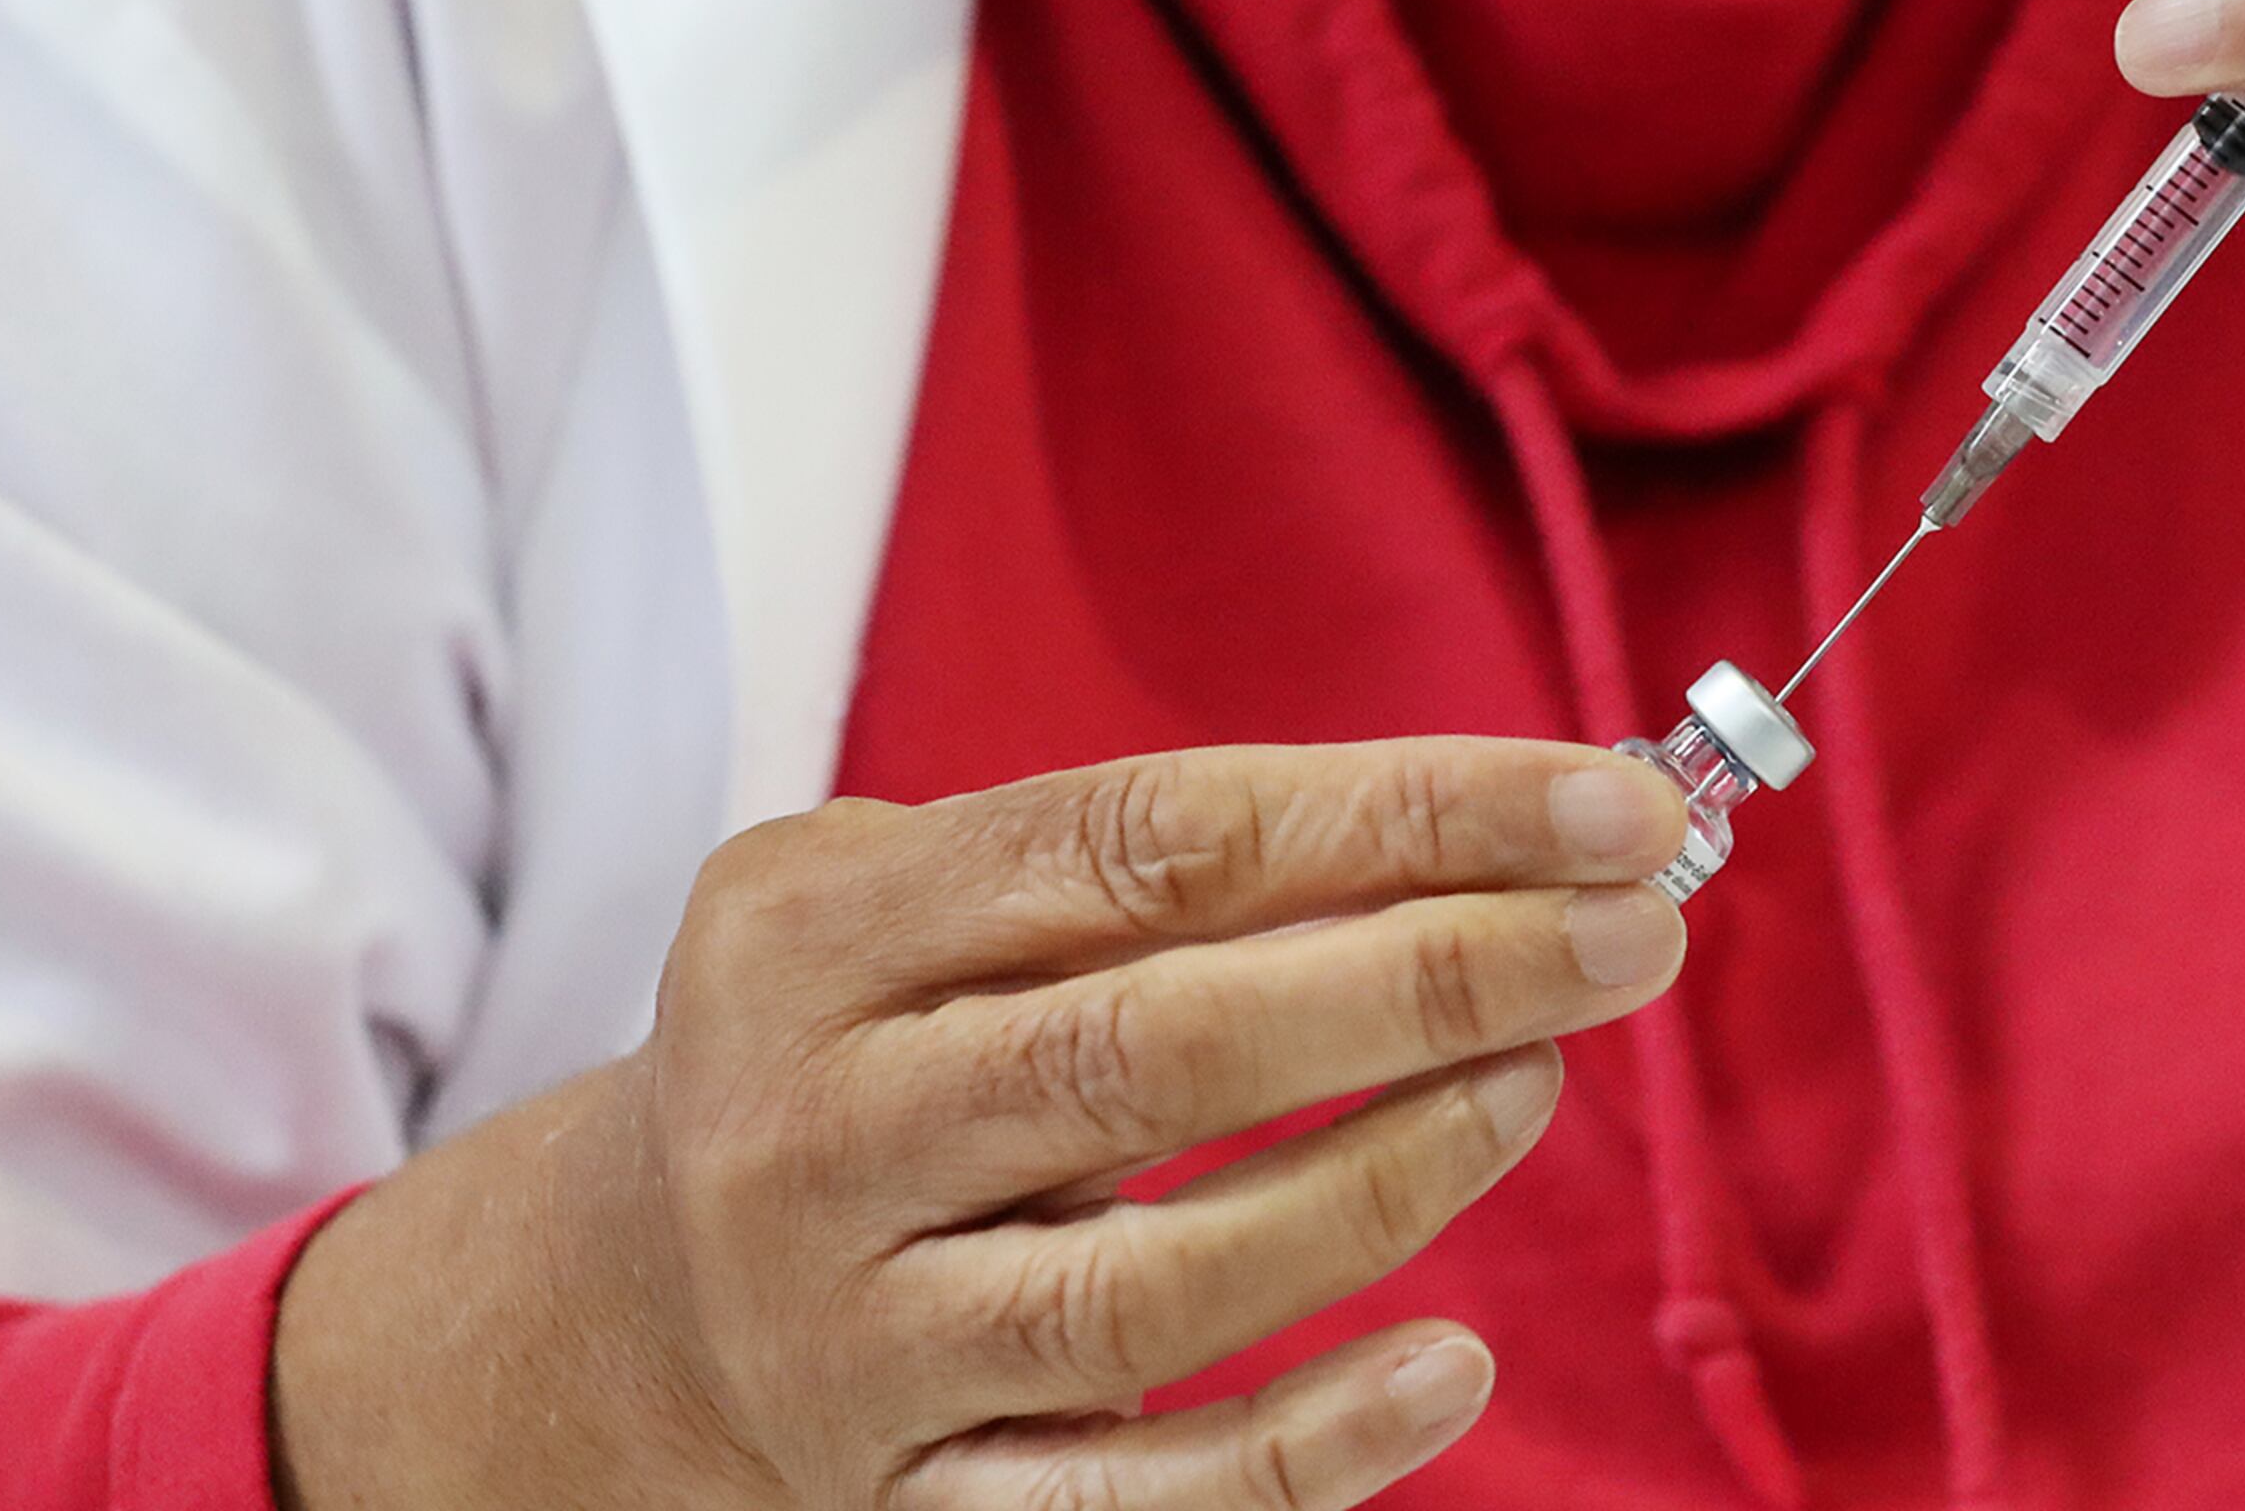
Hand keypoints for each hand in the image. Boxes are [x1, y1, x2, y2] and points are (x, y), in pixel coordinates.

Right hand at [274, 739, 1690, 1510]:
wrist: (611, 1310)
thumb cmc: (867, 1049)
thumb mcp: (929, 901)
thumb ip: (1169, 864)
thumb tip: (1514, 843)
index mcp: (820, 929)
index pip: (1154, 842)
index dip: (1405, 815)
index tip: (1612, 803)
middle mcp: (820, 1130)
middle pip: (1159, 1046)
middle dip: (1433, 975)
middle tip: (1633, 931)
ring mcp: (858, 1336)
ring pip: (1151, 1284)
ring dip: (1384, 1177)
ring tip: (1541, 1081)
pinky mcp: (913, 1503)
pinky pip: (1133, 1501)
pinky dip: (1308, 1442)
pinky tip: (1453, 1365)